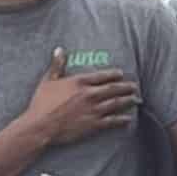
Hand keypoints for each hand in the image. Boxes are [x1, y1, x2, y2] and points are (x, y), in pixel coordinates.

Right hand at [24, 48, 139, 148]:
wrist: (41, 125)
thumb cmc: (41, 103)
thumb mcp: (48, 80)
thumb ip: (57, 65)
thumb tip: (59, 50)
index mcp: (79, 82)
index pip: (102, 76)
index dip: (114, 74)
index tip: (121, 74)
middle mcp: (89, 94)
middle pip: (113, 88)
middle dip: (126, 87)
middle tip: (135, 86)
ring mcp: (93, 110)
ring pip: (116, 103)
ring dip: (127, 100)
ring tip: (135, 99)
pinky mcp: (93, 124)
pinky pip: (112, 121)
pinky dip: (122, 119)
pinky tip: (128, 118)